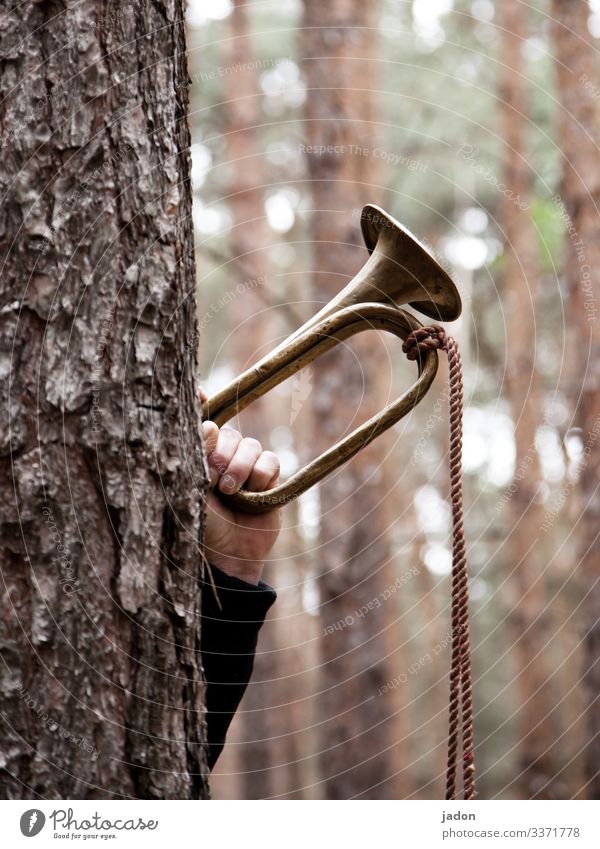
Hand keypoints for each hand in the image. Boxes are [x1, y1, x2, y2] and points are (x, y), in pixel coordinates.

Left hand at [201, 391, 281, 584]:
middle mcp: (221, 456)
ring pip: (250, 445)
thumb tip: (207, 423)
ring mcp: (246, 466)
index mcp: (198, 456)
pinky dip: (262, 476)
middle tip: (214, 481)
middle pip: (228, 433)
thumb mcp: (192, 489)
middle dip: (222, 455)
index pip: (200, 421)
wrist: (228, 555)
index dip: (201, 402)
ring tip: (231, 493)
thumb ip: (198, 454)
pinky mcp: (268, 478)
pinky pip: (270, 460)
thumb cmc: (202, 526)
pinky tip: (254, 496)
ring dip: (241, 468)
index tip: (199, 392)